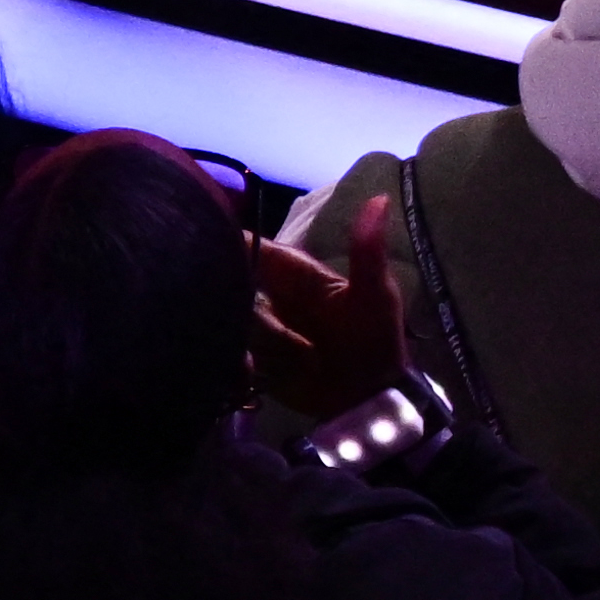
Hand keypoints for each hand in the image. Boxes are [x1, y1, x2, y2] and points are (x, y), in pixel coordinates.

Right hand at [250, 194, 406, 416]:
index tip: (220, 259)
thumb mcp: (375, 296)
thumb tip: (379, 198)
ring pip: (234, 324)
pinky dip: (238, 366)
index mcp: (297, 273)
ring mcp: (261, 330)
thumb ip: (367, 252)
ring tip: (303, 362)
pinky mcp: (254, 361)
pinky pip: (230, 354)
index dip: (234, 250)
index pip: (253, 249)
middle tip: (284, 336)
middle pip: (236, 288)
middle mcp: (273, 297)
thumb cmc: (375, 341)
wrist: (369, 401)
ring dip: (263, 346)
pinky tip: (256, 377)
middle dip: (252, 314)